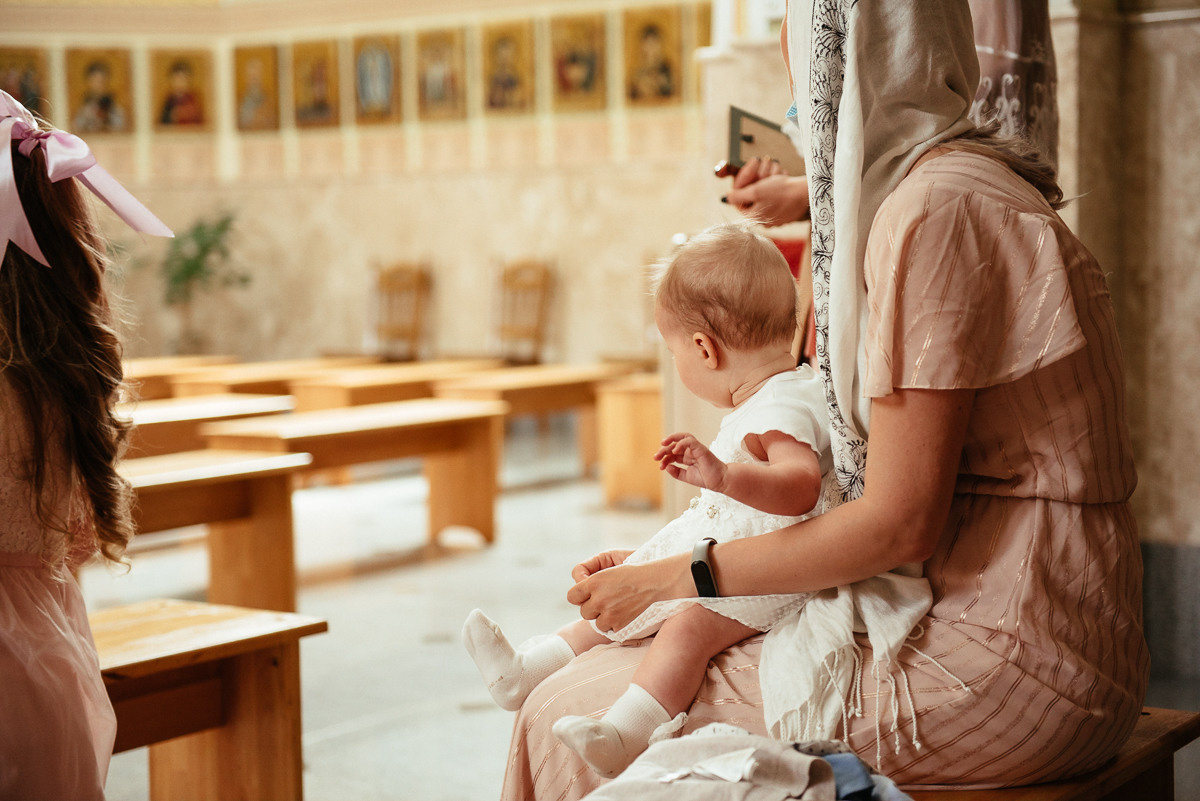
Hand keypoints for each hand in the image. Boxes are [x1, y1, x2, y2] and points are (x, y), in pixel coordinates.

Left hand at [567, 553, 691, 632]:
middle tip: (607, 600)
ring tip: (618, 606)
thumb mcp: (609, 569)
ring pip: (596, 622)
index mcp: (594, 583)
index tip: (588, 594)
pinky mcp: (619, 625)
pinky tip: (625, 613)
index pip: (571, 596)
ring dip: (604, 617)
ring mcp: (608, 614)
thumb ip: (591, 582)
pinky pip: (610, 629)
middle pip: (584, 611)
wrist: (657, 582)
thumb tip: (580, 594)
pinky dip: (616, 624)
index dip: (579, 595)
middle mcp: (598, 600)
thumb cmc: (635, 572)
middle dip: (593, 607)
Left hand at [655, 432, 726, 491]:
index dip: (665, 458)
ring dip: (671, 439)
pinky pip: (690, 441)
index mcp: (687, 457)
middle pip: (675, 445)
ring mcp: (696, 449)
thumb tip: (666, 466)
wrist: (720, 481)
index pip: (673, 454)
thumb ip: (676, 472)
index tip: (660, 466)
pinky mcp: (701, 448)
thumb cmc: (706, 478)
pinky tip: (675, 450)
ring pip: (682, 438)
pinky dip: (681, 443)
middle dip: (664, 450)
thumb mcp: (686, 476)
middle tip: (656, 457)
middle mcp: (691, 451)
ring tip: (663, 444)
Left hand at [724, 158, 809, 226]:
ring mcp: (776, 214)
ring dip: (769, 175)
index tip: (752, 166)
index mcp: (754, 216)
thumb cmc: (782, 192)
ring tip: (777, 171)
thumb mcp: (755, 192)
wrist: (808, 192)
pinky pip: (776, 192)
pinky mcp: (786, 208)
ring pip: (765, 189)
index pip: (739, 198)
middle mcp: (764, 218)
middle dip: (758, 176)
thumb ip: (738, 196)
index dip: (743, 180)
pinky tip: (783, 176)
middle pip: (752, 193)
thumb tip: (728, 198)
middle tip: (764, 164)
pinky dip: (778, 181)